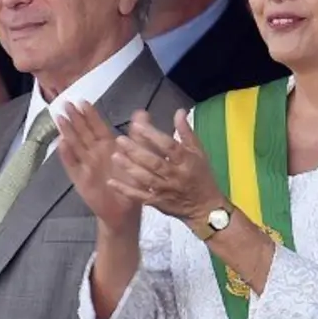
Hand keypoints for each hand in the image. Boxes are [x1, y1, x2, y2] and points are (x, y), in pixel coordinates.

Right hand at [56, 101, 139, 234]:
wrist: (124, 210)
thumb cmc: (131, 182)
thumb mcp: (138, 157)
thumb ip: (138, 136)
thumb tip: (142, 112)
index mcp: (108, 145)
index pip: (97, 126)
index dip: (89, 114)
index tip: (82, 101)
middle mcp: (94, 152)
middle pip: (82, 132)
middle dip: (74, 118)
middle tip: (65, 103)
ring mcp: (85, 164)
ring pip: (75, 144)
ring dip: (67, 132)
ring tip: (60, 118)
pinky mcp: (80, 178)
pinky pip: (72, 165)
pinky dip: (66, 155)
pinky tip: (61, 144)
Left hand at [109, 109, 224, 224]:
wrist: (205, 207)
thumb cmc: (201, 175)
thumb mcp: (198, 151)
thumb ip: (186, 131)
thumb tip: (179, 110)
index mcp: (186, 160)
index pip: (169, 146)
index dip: (153, 135)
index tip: (137, 126)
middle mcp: (176, 175)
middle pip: (155, 163)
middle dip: (137, 151)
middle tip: (120, 140)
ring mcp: (166, 190)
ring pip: (146, 179)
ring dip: (130, 168)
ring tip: (115, 156)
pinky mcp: (158, 203)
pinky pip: (140, 197)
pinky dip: (126, 190)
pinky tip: (112, 182)